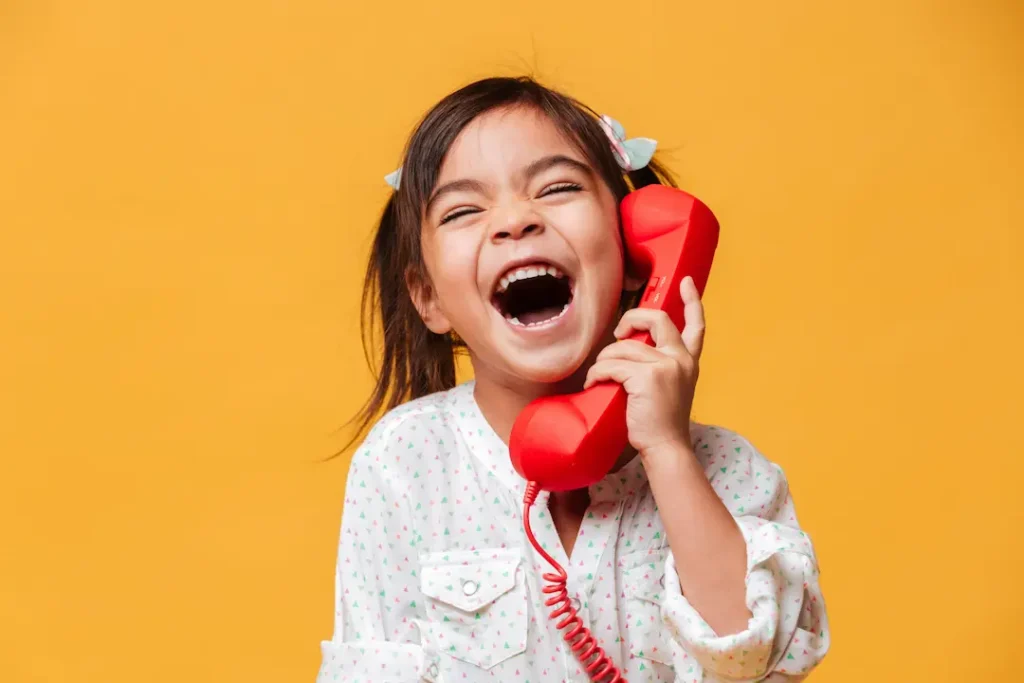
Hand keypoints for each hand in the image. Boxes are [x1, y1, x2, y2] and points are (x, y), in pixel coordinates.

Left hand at [583, 275, 704, 457]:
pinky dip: (597, 373)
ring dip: (604, 360)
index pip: (696, 325)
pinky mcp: (647, 378)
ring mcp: (665, 367)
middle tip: (619, 333)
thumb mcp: (672, 387)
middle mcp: (681, 359)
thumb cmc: (662, 421)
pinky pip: (611, 365)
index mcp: (688, 361)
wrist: (666, 447)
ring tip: (598, 377)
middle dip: (631, 318)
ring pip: (623, 347)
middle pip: (656, 319)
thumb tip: (630, 347)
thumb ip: (661, 364)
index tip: (686, 282)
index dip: (692, 300)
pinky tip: (595, 384)